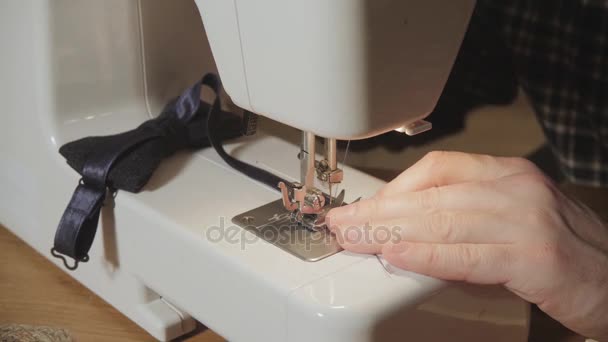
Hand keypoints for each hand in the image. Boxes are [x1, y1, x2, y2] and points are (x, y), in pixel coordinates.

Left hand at [327, 151, 607, 339]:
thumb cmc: (559, 253)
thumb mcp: (505, 223)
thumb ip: (457, 222)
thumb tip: (399, 234)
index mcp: (506, 174)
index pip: (435, 169)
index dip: (391, 189)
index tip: (359, 207)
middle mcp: (516, 187)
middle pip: (431, 193)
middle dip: (378, 211)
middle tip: (341, 223)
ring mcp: (528, 218)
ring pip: (443, 220)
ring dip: (390, 231)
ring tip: (354, 239)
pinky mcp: (537, 256)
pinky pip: (468, 253)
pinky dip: (428, 255)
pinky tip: (397, 256)